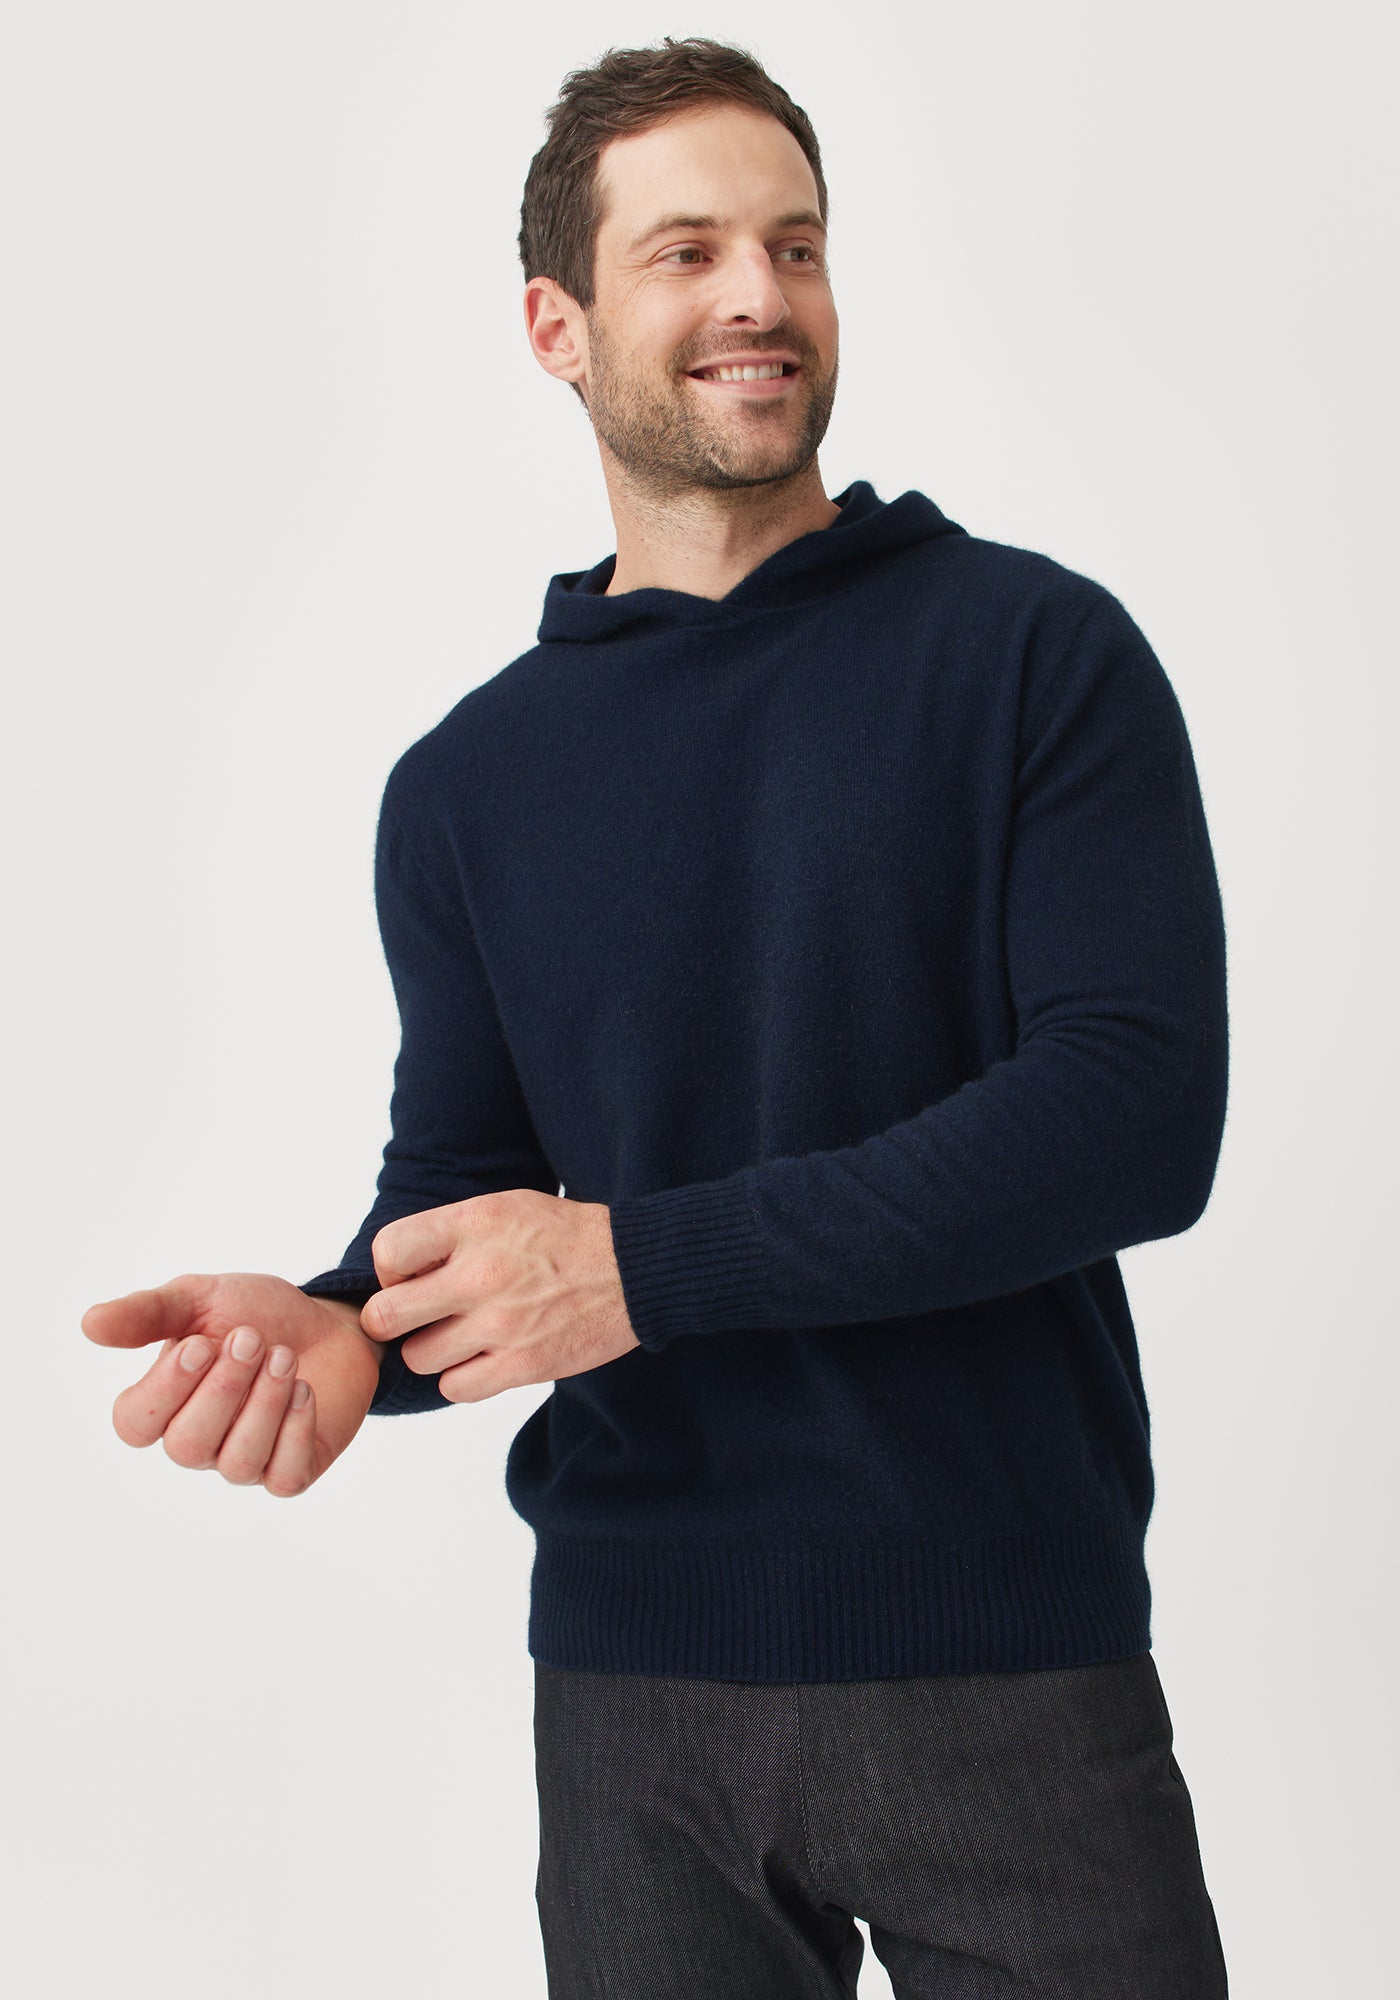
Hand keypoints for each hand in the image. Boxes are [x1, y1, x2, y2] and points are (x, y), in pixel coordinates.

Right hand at [82, 1272, 383, 1495]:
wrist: (328, 1323)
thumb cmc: (257, 1315)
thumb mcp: (200, 1299)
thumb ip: (147, 1313)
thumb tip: (89, 1324)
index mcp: (165, 1404)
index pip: (135, 1424)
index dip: (164, 1389)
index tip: (200, 1343)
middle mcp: (198, 1441)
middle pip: (187, 1445)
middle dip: (224, 1388)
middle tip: (253, 1339)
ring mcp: (245, 1462)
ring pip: (237, 1463)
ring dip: (264, 1404)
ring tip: (284, 1358)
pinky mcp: (292, 1471)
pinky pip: (283, 1478)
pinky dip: (296, 1431)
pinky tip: (305, 1390)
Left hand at [359, 1189, 639, 1401]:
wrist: (632, 1270)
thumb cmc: (565, 1237)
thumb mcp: (503, 1208)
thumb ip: (450, 1234)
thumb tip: (398, 1270)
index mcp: (474, 1225)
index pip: (388, 1252)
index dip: (390, 1271)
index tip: (410, 1277)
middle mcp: (480, 1274)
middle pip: (386, 1316)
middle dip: (392, 1320)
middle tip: (414, 1317)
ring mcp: (500, 1325)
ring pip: (417, 1358)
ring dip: (431, 1350)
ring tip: (459, 1336)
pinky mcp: (522, 1366)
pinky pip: (455, 1388)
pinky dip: (461, 1378)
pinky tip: (482, 1358)